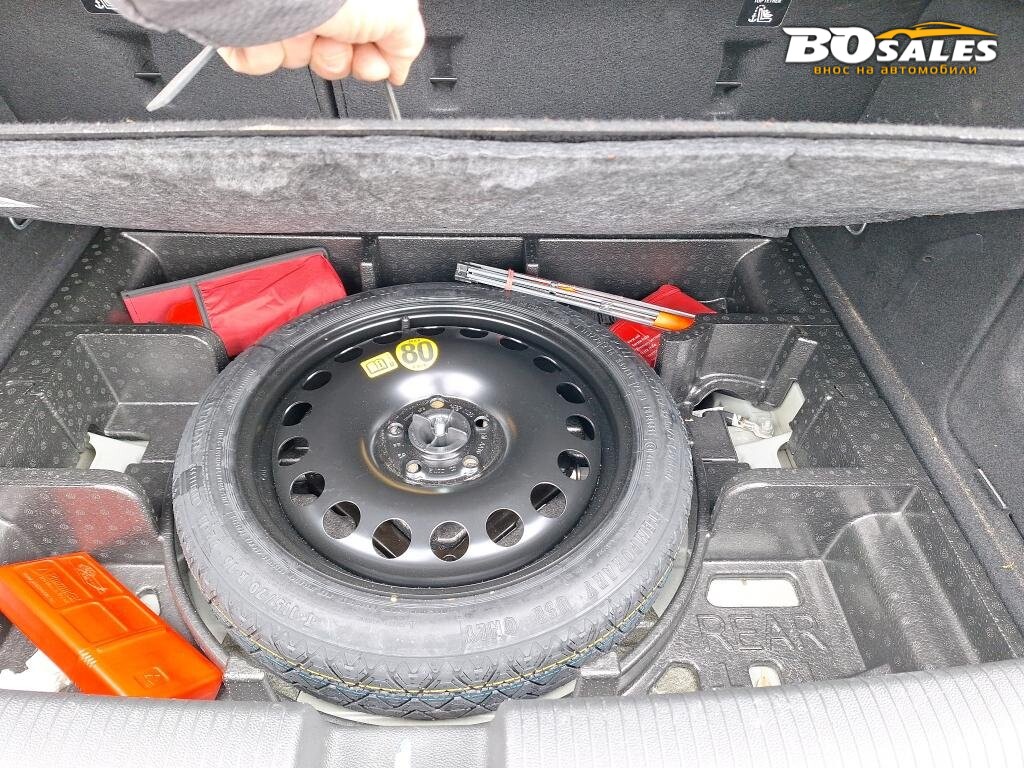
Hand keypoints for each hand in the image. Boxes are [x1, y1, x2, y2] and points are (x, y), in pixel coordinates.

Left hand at [218, 0, 425, 83]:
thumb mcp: (398, 9)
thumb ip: (407, 40)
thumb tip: (398, 69)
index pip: (368, 40)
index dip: (372, 58)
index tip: (370, 61)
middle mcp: (317, 2)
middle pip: (335, 57)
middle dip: (336, 58)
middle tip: (335, 38)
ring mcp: (282, 13)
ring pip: (299, 59)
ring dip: (303, 51)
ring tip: (299, 24)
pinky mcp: (247, 27)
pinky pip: (261, 60)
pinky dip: (266, 52)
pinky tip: (270, 30)